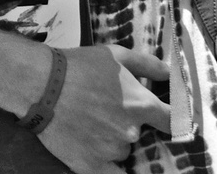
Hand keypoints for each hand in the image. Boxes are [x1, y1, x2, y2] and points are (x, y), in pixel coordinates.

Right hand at [38, 45, 170, 171]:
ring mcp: (112, 151)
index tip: (170, 121)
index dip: (175, 121)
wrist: (41, 84)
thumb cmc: (79, 65)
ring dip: (111, 140)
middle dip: (126, 123)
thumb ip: (147, 64)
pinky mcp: (91, 166)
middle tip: (105, 110)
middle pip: (140, 135)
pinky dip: (109, 168)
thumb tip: (169, 73)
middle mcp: (131, 131)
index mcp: (141, 104)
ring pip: (120, 150)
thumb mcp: (115, 55)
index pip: (174, 121)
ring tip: (88, 123)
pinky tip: (99, 156)